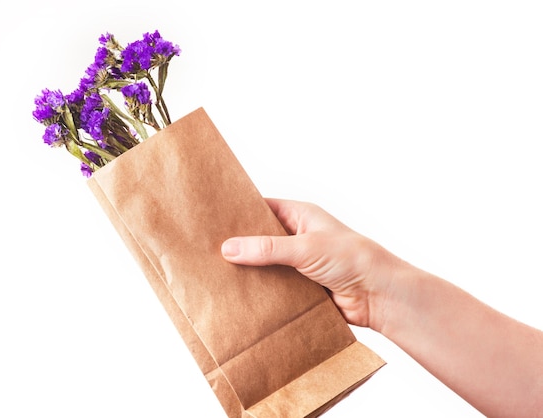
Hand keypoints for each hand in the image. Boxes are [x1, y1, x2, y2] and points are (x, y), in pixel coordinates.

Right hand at [221, 198, 401, 328]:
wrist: (379, 294)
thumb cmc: (352, 258)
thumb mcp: (305, 247)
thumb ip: (266, 248)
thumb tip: (229, 248)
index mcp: (301, 216)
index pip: (263, 209)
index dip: (240, 213)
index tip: (215, 219)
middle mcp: (298, 237)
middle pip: (261, 238)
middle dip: (240, 245)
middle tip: (210, 250)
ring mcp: (299, 263)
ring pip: (266, 264)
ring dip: (251, 271)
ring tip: (220, 274)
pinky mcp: (302, 287)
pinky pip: (275, 286)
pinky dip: (262, 291)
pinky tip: (243, 296)